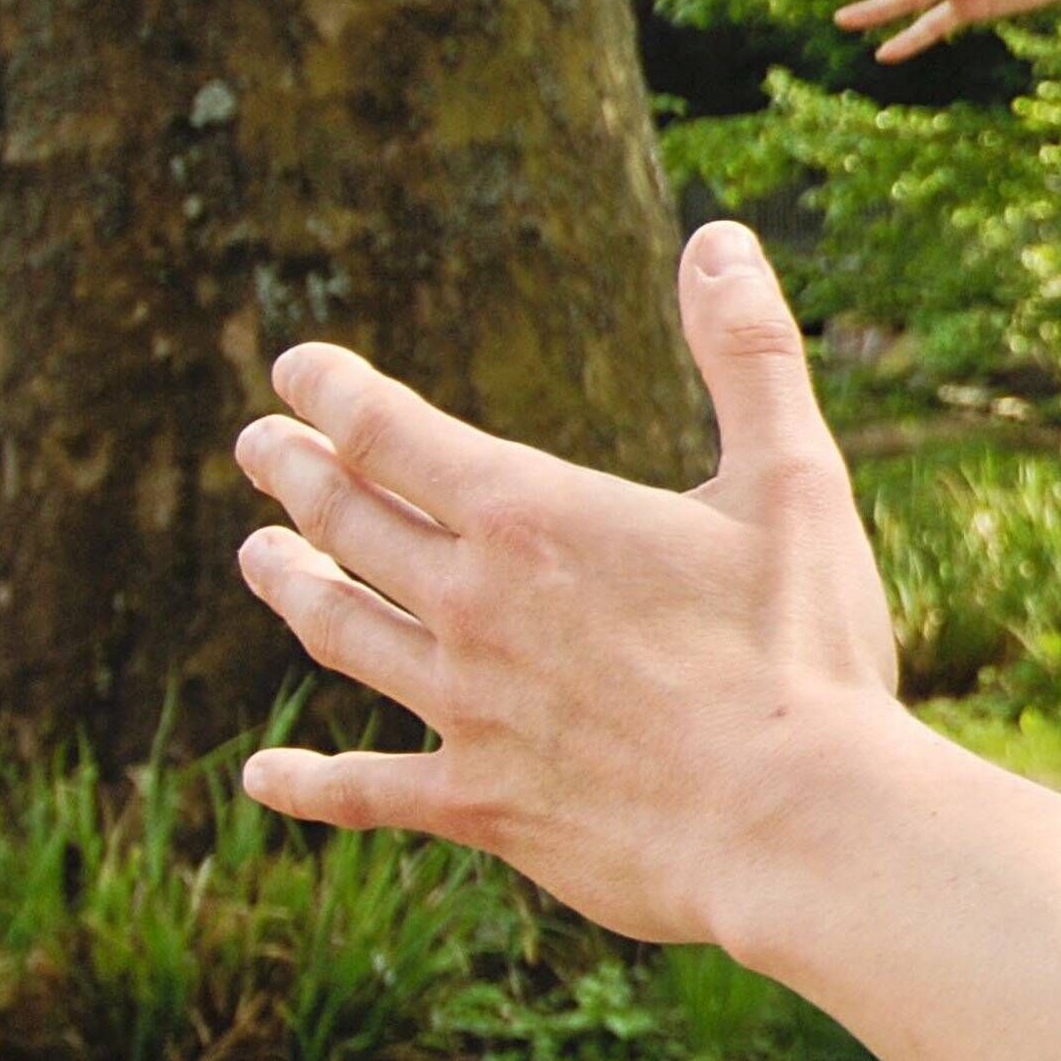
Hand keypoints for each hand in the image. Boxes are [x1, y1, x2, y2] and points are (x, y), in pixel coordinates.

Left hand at [225, 224, 907, 946]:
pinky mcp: (480, 803)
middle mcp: (470, 606)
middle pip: (351, 525)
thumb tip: (722, 239)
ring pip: (343, 635)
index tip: (297, 371)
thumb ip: (749, 354)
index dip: (335, 394)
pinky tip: (263, 778)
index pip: (391, 433)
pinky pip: (367, 789)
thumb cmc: (802, 648)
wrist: (792, 821)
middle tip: (259, 447)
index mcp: (531, 516)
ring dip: (294, 589)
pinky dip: (307, 783)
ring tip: (259, 560)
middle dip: (297, 477)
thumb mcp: (793, 478)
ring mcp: (463, 709)